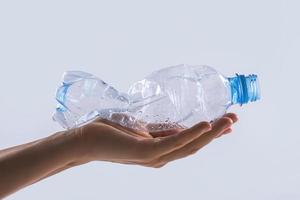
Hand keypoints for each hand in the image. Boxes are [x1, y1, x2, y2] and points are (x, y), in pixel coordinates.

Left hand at [74, 113, 237, 167]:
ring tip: (228, 120)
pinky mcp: (145, 151)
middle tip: (235, 118)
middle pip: (195, 146)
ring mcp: (154, 156)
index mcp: (161, 150)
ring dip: (210, 133)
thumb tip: (183, 126)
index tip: (228, 123)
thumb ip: (163, 130)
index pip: (191, 143)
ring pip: (189, 146)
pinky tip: (206, 124)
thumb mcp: (144, 129)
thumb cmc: (113, 131)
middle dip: (216, 133)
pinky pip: (173, 142)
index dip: (211, 134)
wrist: (86, 139)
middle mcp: (161, 157)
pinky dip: (191, 134)